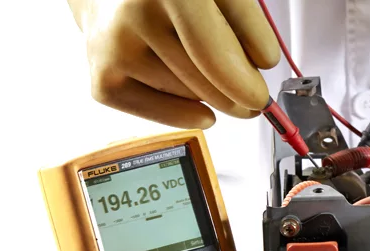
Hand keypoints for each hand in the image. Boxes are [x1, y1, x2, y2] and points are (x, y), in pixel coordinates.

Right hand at [68, 0, 279, 127]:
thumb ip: (244, 19)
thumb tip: (261, 64)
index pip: (224, 55)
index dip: (256, 70)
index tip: (266, 69)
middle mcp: (136, 15)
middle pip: (215, 81)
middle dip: (246, 92)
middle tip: (255, 92)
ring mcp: (116, 50)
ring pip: (195, 98)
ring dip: (215, 97)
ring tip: (212, 77)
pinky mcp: (103, 81)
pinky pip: (166, 115)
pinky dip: (189, 115)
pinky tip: (198, 105)